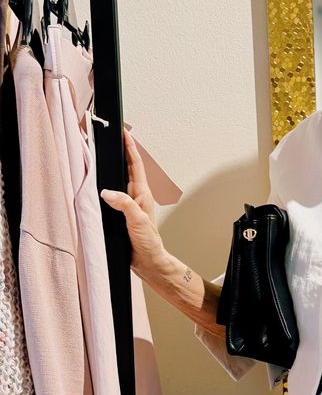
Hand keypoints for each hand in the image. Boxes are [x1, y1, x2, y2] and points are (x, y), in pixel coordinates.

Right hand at [100, 128, 167, 274]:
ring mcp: (129, 204)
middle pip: (128, 168)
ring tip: (106, 150)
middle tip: (112, 135)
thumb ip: (125, 205)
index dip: (130, 148)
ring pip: (120, 179)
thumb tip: (108, 192)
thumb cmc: (148, 244)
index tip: (124, 132)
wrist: (148, 262)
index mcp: (142, 195)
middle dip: (121, 151)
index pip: (135, 165)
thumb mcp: (137, 222)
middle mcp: (136, 197)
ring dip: (114, 165)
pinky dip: (106, 183)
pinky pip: (113, 193)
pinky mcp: (122, 212)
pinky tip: (99, 180)